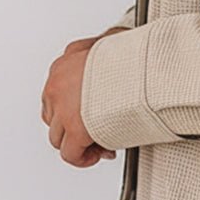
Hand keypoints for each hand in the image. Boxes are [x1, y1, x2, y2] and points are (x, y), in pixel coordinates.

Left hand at [41, 26, 129, 167]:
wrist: (146, 65)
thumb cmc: (137, 55)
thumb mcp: (114, 41)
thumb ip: (104, 49)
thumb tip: (114, 44)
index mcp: (68, 58)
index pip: (58, 89)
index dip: (75, 108)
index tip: (94, 114)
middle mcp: (59, 81)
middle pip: (54, 115)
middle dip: (74, 127)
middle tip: (97, 132)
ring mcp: (63, 105)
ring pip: (58, 136)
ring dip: (77, 142)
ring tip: (99, 144)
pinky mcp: (75, 127)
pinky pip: (69, 154)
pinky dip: (82, 158)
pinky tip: (97, 154)